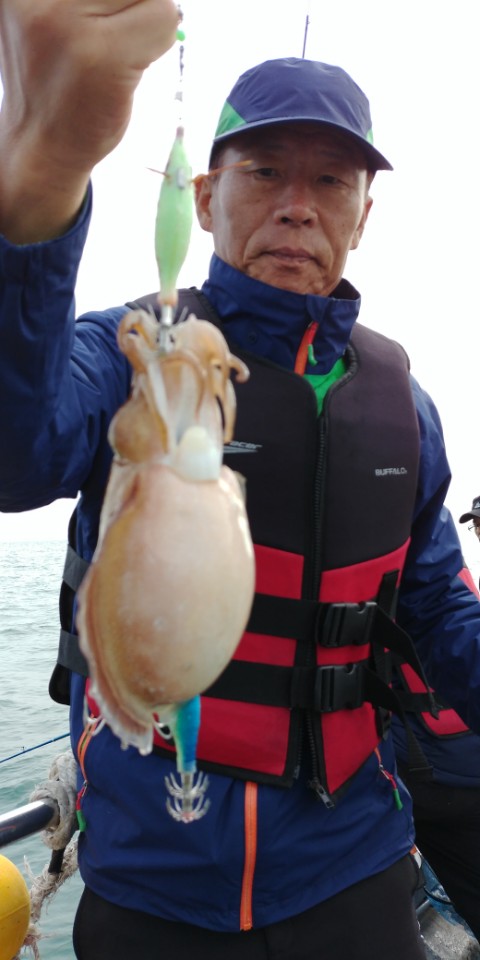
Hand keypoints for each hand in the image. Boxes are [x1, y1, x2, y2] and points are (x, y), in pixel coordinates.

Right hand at [0, 0, 179, 241]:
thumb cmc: (52, 74)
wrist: (38, 146)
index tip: (109, 16)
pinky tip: (127, 66)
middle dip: (129, 0)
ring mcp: (65, 21)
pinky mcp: (100, 54)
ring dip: (143, 18)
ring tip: (112, 51)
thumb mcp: (49, 8)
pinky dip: (159, 41)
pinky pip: (163, 17)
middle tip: (109, 33)